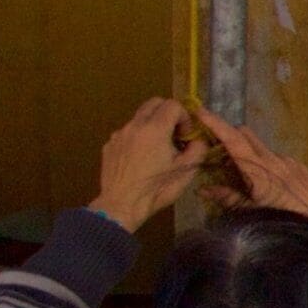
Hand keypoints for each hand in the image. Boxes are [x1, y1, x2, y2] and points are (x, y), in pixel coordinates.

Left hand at [90, 99, 208, 229]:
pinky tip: (140, 159)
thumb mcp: (187, 171)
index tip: (185, 135)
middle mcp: (134, 126)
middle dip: (168, 113)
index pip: (173, 105)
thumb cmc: (157, 189)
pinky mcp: (109, 145)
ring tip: (156, 149)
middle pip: (153, 103)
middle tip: (174, 134)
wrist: (122, 204)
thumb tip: (198, 140)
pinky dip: (137, 138)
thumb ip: (198, 149)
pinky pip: (127, 133)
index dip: (184, 117)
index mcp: (155, 129)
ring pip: (139, 118)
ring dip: (152, 126)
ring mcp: (119, 134)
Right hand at [193, 109, 307, 238]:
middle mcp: (272, 159)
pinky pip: (277, 158)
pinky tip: (269, 182)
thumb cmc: (282, 219)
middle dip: (230, 136)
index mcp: (257, 168)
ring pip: (261, 148)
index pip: (233, 140)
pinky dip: (267, 164)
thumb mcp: (250, 211)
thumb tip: (203, 190)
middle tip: (219, 150)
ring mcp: (288, 161)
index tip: (201, 112)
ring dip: (249, 153)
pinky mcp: (299, 166)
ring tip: (244, 174)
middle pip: (246, 135)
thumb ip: (227, 198)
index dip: (216, 125)